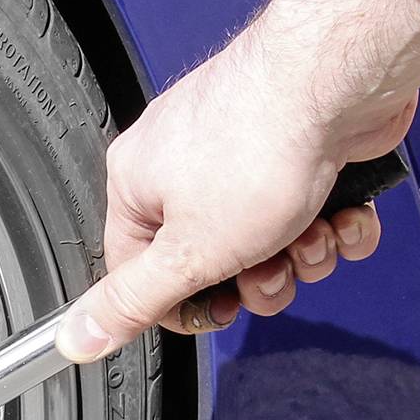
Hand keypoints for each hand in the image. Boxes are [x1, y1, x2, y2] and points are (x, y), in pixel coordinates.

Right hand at [56, 0, 419, 361]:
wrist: (338, 82)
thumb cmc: (258, 146)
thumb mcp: (185, 254)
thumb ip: (131, 302)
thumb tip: (73, 338)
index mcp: (138, 183)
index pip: (140, 272)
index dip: (186, 304)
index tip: (220, 311)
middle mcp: (185, 162)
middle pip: (214, 261)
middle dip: (259, 278)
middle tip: (273, 265)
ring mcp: (245, 150)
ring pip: (272, 240)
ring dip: (304, 252)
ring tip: (315, 229)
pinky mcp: (302, 145)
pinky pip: (314, 208)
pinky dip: (336, 221)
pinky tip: (345, 210)